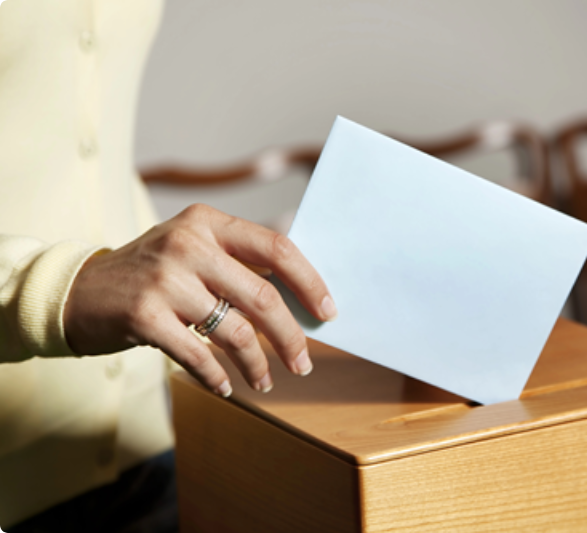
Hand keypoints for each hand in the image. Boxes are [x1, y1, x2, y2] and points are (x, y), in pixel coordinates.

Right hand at [63, 204, 336, 396]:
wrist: (79, 290)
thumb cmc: (151, 274)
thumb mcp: (192, 251)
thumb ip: (238, 265)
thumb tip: (301, 301)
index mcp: (208, 222)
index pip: (277, 248)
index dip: (310, 283)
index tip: (327, 313)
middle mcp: (188, 243)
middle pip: (263, 296)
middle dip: (291, 337)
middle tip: (303, 363)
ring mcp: (164, 279)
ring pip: (236, 331)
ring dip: (257, 364)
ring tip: (265, 380)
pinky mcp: (144, 315)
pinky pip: (199, 355)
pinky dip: (218, 377)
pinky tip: (226, 387)